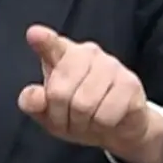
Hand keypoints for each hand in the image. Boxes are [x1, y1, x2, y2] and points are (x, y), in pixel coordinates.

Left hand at [17, 25, 162, 162]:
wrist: (118, 128)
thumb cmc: (79, 115)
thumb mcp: (49, 113)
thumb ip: (34, 103)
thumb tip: (33, 95)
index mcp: (63, 54)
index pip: (51, 45)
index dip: (44, 41)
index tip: (35, 35)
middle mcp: (87, 53)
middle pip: (59, 93)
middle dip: (61, 116)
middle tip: (71, 118)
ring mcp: (111, 65)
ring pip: (83, 105)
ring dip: (84, 123)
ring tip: (90, 119)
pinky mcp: (130, 83)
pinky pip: (105, 115)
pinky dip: (102, 126)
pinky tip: (107, 119)